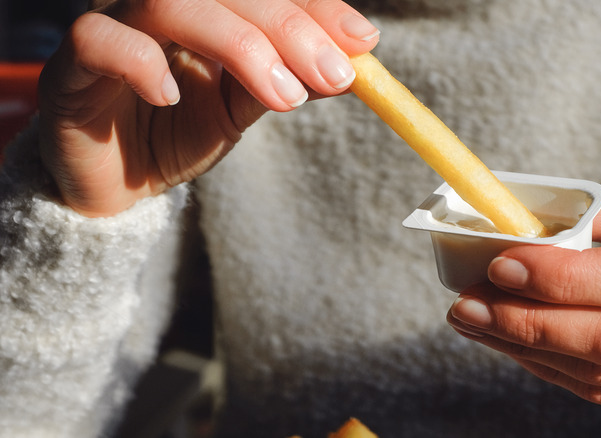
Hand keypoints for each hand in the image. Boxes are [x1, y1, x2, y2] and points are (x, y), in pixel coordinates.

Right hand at [37, 0, 378, 216]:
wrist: (119, 184)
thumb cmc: (178, 133)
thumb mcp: (245, 107)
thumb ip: (287, 79)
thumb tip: (352, 63)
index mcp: (204, 8)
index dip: (314, 7)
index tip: (363, 40)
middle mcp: (158, 5)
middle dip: (288, 28)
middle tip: (334, 74)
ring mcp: (112, 24)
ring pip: (168, 3)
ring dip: (237, 45)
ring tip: (283, 98)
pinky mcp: (72, 63)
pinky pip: (101, 40)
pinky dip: (143, 63)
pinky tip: (173, 98)